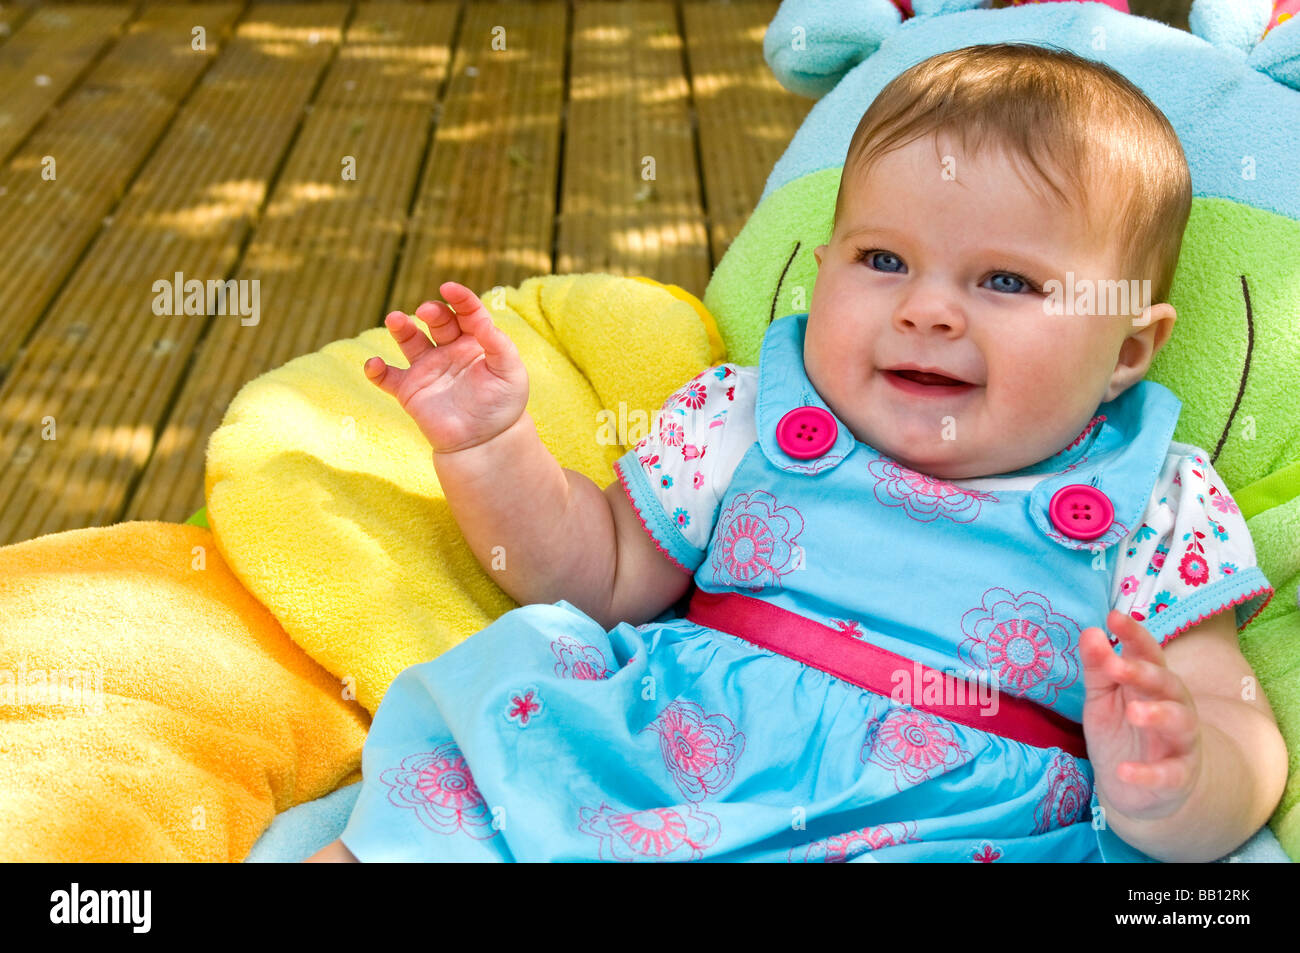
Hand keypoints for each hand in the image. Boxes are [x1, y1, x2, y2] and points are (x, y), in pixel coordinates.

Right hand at [364, 281, 528, 453]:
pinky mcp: (410, 390)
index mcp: (475, 341)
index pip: (466, 312)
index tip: (449, 288)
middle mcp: (449, 349)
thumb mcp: (510, 372)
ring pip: (409, 340)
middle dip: (432, 311)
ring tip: (394, 320)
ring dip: (400, 328)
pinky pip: (387, 377)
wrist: (486, 441)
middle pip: (437, 320)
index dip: (459, 297)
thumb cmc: (503, 405)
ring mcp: (427, 368)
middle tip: (427, 312)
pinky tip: (374, 364)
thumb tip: (482, 321)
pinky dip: (376, 370)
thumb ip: (499, 344)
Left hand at [1080, 609, 1202, 822]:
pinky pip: (1168, 774)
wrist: (1143, 788)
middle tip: (1118, 667)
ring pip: (1179, 722)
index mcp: (1152, 683)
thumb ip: (1098, 666)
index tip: (1114, 617)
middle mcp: (1173, 706)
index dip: (1134, 635)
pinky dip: (1147, 773)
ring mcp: (1179, 741)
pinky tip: (1125, 772)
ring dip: (1158, 715)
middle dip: (1144, 673)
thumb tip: (1090, 631)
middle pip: (1166, 683)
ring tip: (1134, 712)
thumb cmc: (1123, 730)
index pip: (1147, 653)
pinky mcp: (1178, 776)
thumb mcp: (1104, 696)